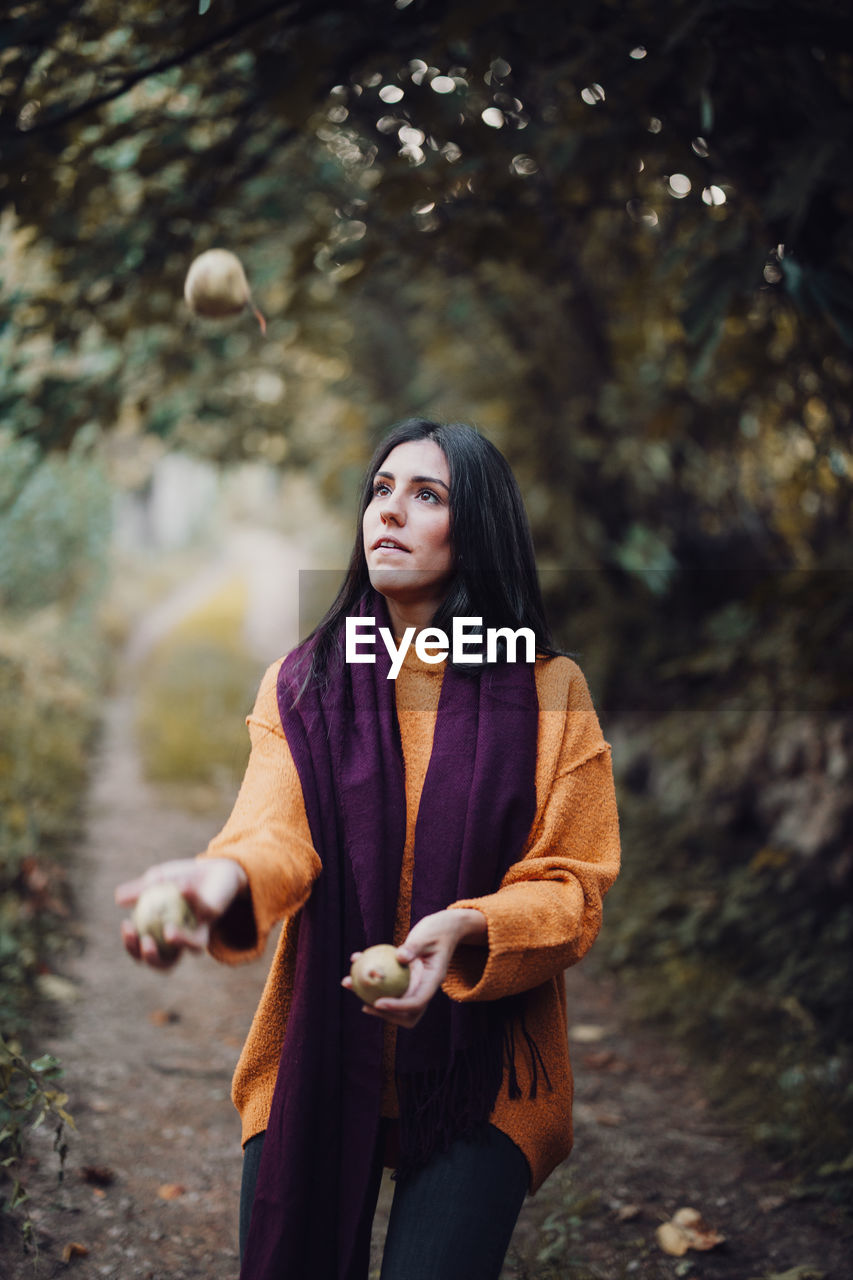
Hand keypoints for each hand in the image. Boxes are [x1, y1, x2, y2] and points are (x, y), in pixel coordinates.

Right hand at [115, 857, 247, 969]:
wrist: (214, 869)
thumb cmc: (181, 879)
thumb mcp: (156, 881)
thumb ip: (138, 890)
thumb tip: (118, 899)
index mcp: (163, 936)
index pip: (143, 950)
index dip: (132, 946)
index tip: (126, 926)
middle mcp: (184, 940)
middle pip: (166, 963)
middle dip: (152, 958)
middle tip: (145, 942)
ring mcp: (202, 930)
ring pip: (194, 948)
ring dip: (180, 941)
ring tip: (168, 930)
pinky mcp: (216, 916)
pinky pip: (204, 909)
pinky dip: (192, 897)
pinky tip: (182, 887)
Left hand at [342, 908, 486, 1028]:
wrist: (444, 929)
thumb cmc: (437, 929)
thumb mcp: (428, 934)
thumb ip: (415, 946)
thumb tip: (400, 958)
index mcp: (432, 981)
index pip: (417, 1002)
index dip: (397, 1007)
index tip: (378, 1002)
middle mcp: (424, 987)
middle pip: (407, 1013)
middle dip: (386, 1014)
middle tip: (366, 1005)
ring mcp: (415, 985)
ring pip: (395, 1002)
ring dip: (372, 1000)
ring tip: (351, 986)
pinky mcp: (405, 978)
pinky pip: (388, 985)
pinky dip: (371, 981)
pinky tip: (352, 967)